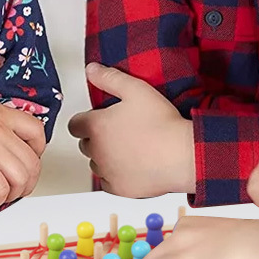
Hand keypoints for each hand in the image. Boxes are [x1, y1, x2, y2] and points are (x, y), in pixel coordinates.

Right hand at [0, 48, 45, 207]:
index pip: (36, 130)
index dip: (39, 149)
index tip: (29, 158)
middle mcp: (0, 130)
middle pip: (33, 161)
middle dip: (29, 180)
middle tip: (16, 189)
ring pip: (21, 176)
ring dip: (14, 192)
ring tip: (2, 198)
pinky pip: (0, 186)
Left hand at [68, 63, 194, 196]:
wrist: (183, 155)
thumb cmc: (162, 123)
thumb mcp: (136, 90)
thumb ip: (110, 77)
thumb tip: (91, 69)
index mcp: (96, 126)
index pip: (74, 125)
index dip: (86, 120)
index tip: (100, 119)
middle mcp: (96, 151)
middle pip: (84, 144)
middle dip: (96, 138)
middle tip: (119, 132)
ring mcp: (107, 172)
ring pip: (95, 164)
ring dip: (104, 157)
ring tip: (128, 149)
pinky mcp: (119, 188)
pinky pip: (107, 183)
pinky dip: (114, 176)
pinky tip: (131, 166)